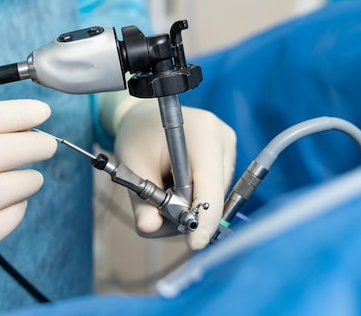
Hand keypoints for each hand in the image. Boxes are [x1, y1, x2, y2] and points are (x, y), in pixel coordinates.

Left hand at [114, 99, 235, 249]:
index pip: (210, 186)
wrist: (142, 116)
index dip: (203, 218)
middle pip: (213, 195)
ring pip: (214, 197)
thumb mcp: (132, 165)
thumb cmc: (137, 136)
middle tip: (157, 208)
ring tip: (163, 185)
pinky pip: (213, 190)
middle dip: (187, 211)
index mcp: (202, 133)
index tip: (194, 243)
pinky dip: (193, 196)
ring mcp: (228, 146)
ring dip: (188, 204)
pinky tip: (175, 182)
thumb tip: (149, 228)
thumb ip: (141, 200)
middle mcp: (222, 138)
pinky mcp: (227, 156)